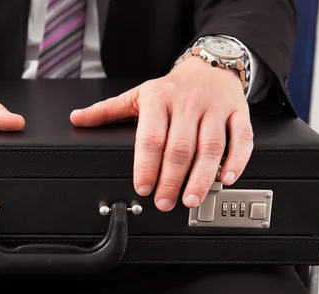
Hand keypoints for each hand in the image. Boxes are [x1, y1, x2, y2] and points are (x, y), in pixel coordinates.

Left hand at [70, 57, 252, 211]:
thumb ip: (107, 111)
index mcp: (158, 100)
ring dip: (202, 177)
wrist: (210, 65)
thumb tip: (77, 119)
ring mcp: (215, 109)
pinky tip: (227, 179)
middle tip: (165, 202)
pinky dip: (237, 160)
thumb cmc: (171, 87)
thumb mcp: (137, 95)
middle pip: (180, 147)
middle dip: (171, 179)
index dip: (146, 166)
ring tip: (191, 199)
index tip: (143, 188)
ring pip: (211, 146)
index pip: (150, 138)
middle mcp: (187, 104)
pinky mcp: (238, 113)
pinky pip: (241, 138)